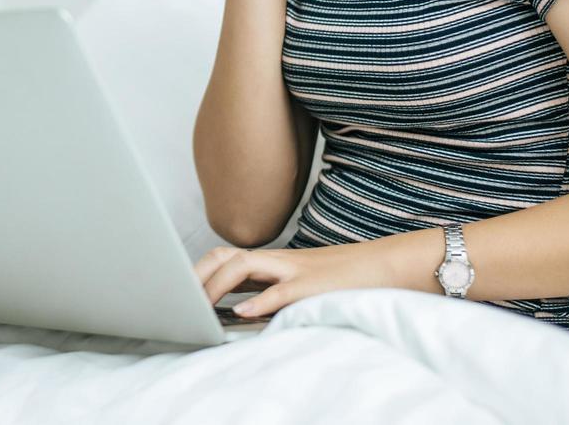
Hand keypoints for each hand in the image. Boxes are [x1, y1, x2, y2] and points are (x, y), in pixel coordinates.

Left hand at [194, 241, 391, 318]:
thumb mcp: (304, 284)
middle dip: (197, 274)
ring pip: (244, 265)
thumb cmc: (348, 279)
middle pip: (225, 255)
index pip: (226, 256)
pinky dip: (261, 301)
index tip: (178, 289)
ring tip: (199, 306)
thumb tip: (243, 311)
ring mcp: (295, 269)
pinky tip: (243, 313)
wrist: (391, 265)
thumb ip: (273, 292)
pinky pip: (282, 290)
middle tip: (177, 298)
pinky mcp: (314, 285)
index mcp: (275, 261)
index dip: (200, 270)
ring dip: (217, 285)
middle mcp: (279, 260)